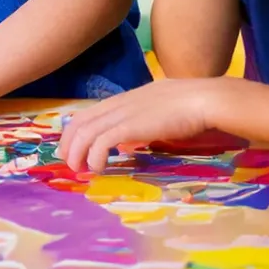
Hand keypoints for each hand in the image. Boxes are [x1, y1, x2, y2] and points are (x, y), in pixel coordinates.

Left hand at [58, 79, 217, 173]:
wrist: (199, 99)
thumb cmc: (185, 106)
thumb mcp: (153, 112)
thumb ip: (137, 124)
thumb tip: (128, 143)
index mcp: (122, 100)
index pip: (86, 113)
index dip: (73, 132)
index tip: (71, 150)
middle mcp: (117, 104)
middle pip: (80, 122)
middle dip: (69, 144)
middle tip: (70, 165)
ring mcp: (123, 114)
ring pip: (87, 132)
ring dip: (78, 153)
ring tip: (80, 170)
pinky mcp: (131, 126)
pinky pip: (103, 140)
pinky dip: (95, 155)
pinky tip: (98, 167)